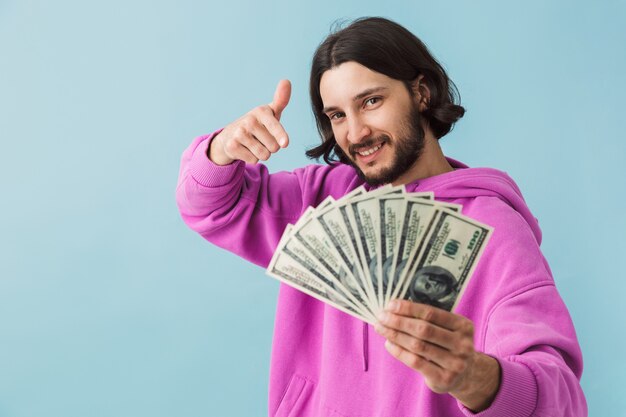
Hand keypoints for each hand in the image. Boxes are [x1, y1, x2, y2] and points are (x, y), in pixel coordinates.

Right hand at [209, 79, 291, 164]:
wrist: (231, 135)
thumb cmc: (258, 124)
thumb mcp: (270, 113)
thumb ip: (281, 100)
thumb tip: (286, 80)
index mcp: (261, 112)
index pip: (274, 126)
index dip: (280, 136)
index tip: (285, 143)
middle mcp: (249, 121)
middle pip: (274, 147)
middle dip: (272, 147)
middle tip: (262, 139)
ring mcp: (239, 133)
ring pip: (264, 155)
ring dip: (262, 154)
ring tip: (254, 144)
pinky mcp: (231, 146)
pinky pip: (253, 160)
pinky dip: (252, 158)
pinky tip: (245, 149)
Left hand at [374, 300, 500, 411]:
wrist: (465, 375)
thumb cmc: (448, 345)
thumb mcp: (447, 329)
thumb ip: (427, 319)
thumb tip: (394, 308)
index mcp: (463, 325)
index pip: (431, 313)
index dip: (408, 308)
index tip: (390, 305)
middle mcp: (462, 344)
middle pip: (423, 329)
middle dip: (399, 321)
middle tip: (381, 316)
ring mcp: (455, 363)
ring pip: (418, 346)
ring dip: (395, 335)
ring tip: (381, 328)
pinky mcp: (444, 379)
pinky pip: (416, 362)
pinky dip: (399, 351)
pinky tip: (388, 343)